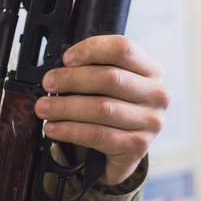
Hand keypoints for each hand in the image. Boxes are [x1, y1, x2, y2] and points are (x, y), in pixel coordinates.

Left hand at [34, 35, 169, 186]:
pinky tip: (55, 129)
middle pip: (110, 78)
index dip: (91, 50)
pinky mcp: (138, 146)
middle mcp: (156, 93)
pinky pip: (98, 135)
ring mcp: (150, 121)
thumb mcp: (110, 85)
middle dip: (72, 79)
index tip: (66, 58)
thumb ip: (93, 70)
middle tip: (48, 84)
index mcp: (149, 69)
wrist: (122, 151)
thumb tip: (59, 69)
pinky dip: (71, 131)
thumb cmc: (113, 109)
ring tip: (44, 108)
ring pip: (102, 108)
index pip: (123, 49)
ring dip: (65, 107)